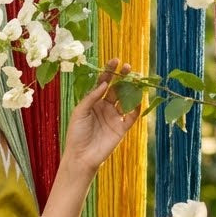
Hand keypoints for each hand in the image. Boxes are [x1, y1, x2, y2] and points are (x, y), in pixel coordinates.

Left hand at [61, 58, 140, 176]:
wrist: (81, 156)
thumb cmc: (76, 134)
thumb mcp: (80, 112)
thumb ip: (92, 97)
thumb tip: (105, 84)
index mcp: (94, 102)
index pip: (103, 83)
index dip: (109, 72)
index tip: (115, 60)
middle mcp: (105, 107)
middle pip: (116, 88)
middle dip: (122, 77)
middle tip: (128, 66)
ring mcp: (114, 117)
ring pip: (126, 100)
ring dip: (131, 90)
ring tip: (135, 79)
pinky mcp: (121, 129)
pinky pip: (132, 116)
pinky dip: (137, 108)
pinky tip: (139, 100)